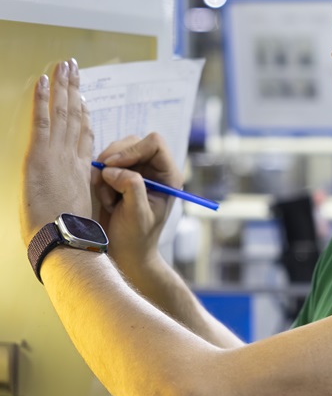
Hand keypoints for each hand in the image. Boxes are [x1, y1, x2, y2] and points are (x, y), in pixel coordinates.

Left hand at [20, 59, 93, 246]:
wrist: (67, 241)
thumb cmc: (73, 236)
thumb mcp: (80, 215)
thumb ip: (79, 200)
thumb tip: (76, 203)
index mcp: (82, 172)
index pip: (85, 137)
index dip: (85, 116)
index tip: (84, 99)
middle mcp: (72, 158)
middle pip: (75, 117)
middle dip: (74, 91)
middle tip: (74, 70)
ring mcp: (58, 155)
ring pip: (62, 113)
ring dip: (62, 87)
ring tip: (63, 66)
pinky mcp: (41, 156)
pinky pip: (43, 120)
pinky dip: (42, 100)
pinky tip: (42, 81)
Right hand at [92, 132, 183, 273]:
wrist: (125, 253)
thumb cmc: (136, 238)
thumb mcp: (137, 215)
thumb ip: (131, 188)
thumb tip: (114, 169)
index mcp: (168, 176)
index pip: (154, 143)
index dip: (132, 150)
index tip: (112, 166)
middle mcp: (155, 169)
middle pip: (132, 142)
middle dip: (113, 161)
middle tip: (103, 185)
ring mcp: (138, 170)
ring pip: (115, 151)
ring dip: (104, 172)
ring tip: (108, 199)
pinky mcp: (121, 175)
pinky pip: (104, 163)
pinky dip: (99, 178)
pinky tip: (105, 199)